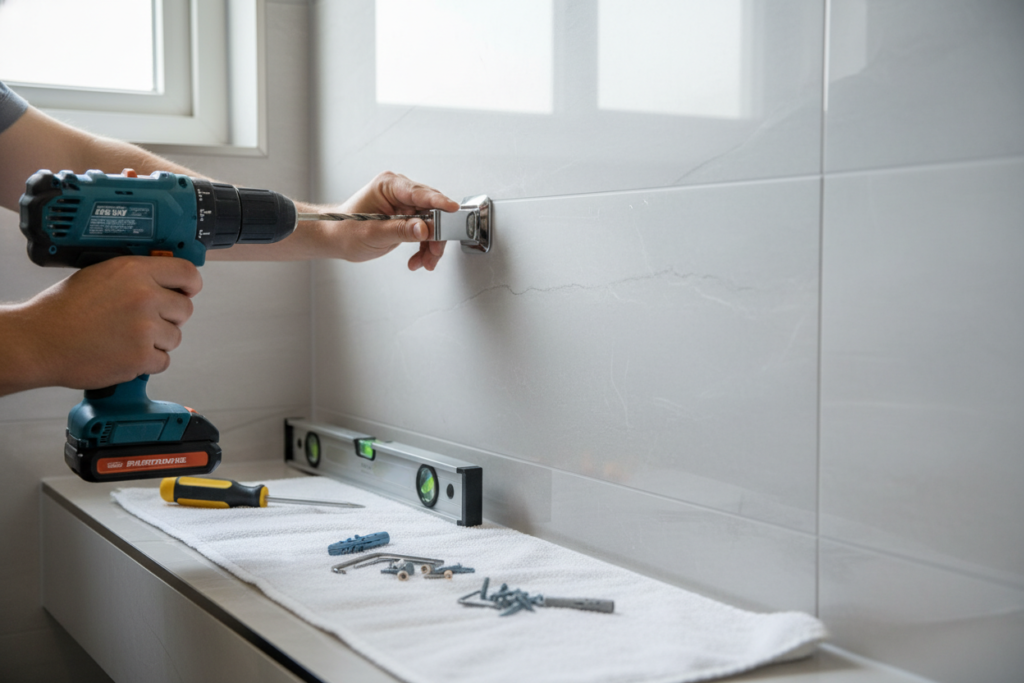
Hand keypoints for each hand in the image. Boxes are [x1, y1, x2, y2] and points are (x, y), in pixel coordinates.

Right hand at [0, 256, 201, 394]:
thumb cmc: (64, 309)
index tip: (187, 291)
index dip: (190, 284)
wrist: (40, 341)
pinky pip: (163, 361)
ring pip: (175, 337)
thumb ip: (137, 276)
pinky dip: (146, 362)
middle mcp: (144, 296)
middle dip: (169, 317)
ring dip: (156, 342)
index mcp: (135, 271)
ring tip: (125, 338)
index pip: (187, 273)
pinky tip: (123, 353)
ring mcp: (144, 328)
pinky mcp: (141, 356)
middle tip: (143, 321)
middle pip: (185, 309)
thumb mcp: (101, 274)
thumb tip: (165, 281)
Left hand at [307, 171, 459, 270]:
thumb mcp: (372, 233)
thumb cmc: (344, 229)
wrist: (335, 239)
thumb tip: (424, 229)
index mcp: (389, 185)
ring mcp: (405, 205)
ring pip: (432, 225)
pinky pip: (425, 232)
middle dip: (436, 235)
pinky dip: (424, 248)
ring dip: (431, 246)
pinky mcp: (407, 218)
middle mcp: (400, 192)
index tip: (453, 210)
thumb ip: (400, 230)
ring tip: (424, 262)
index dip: (438, 202)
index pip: (419, 192)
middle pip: (431, 211)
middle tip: (434, 253)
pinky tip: (418, 260)